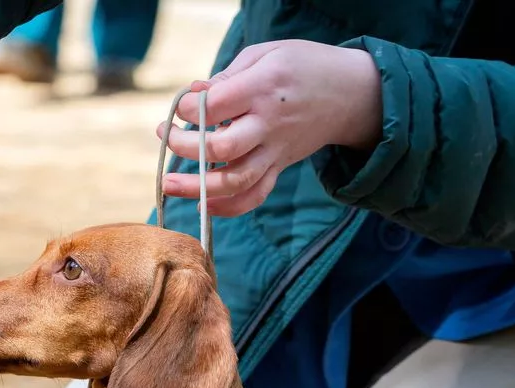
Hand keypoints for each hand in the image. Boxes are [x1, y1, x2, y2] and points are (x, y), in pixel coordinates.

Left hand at [158, 40, 381, 216]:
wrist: (349, 95)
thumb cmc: (301, 66)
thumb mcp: (265, 54)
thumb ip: (227, 77)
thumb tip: (193, 96)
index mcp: (263, 89)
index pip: (215, 106)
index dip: (187, 108)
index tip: (181, 105)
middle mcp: (269, 125)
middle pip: (221, 148)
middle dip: (184, 146)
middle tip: (165, 134)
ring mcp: (276, 151)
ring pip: (236, 180)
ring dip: (198, 188)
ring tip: (169, 183)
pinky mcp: (280, 167)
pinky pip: (255, 195)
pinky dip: (228, 207)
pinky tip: (203, 206)